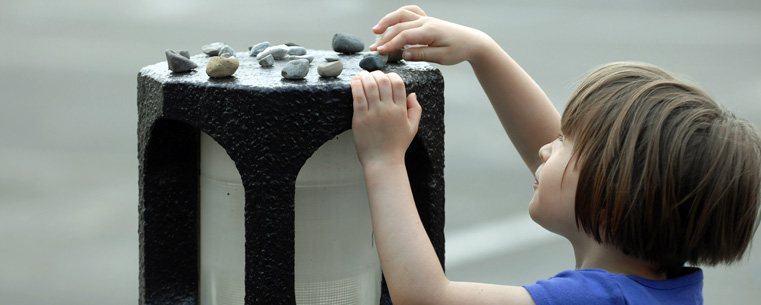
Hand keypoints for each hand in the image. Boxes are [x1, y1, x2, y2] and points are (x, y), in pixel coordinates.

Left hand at [351, 70, 421, 168]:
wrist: (383, 162)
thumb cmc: (397, 146)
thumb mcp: (412, 128)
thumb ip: (415, 109)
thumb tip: (412, 94)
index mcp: (401, 110)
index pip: (398, 83)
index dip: (392, 76)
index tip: (387, 77)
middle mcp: (388, 109)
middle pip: (383, 81)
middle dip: (377, 73)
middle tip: (373, 75)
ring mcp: (373, 113)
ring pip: (369, 85)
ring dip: (365, 76)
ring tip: (363, 75)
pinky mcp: (360, 118)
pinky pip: (357, 96)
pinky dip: (355, 85)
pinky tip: (355, 81)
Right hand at [369, 5, 491, 64]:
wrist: (471, 41)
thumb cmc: (458, 50)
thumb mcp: (442, 57)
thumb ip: (422, 55)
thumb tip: (404, 55)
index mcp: (430, 31)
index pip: (405, 36)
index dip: (390, 44)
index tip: (379, 52)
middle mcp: (426, 22)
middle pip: (399, 26)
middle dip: (384, 37)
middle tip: (373, 49)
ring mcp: (425, 19)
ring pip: (402, 15)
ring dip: (387, 21)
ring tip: (375, 31)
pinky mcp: (426, 20)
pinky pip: (409, 12)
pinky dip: (398, 15)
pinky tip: (391, 22)